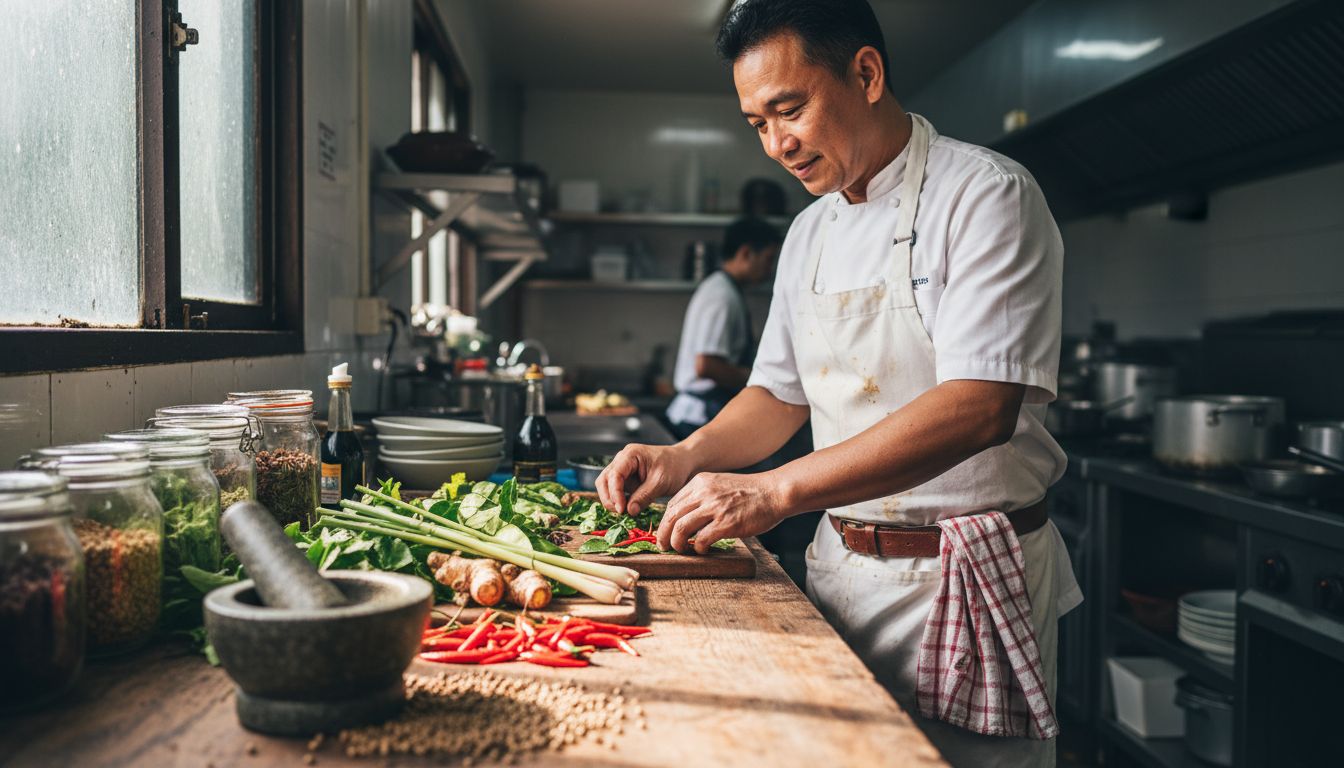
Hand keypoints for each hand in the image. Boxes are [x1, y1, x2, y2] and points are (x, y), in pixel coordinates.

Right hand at [596, 443, 696, 515]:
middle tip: (620, 512)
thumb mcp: (661, 482)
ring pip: (606, 486)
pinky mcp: (626, 479)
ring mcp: (623, 469)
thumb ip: (644, 496)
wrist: (683, 463)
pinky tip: (627, 508)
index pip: (614, 474)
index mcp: (630, 454)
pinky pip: (616, 491)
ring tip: (624, 512)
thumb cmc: (674, 467)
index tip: (621, 509)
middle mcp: (622, 460)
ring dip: (611, 500)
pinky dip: (618, 500)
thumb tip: (629, 511)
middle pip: (604, 480)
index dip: (615, 493)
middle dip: (609, 498)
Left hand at [657, 472, 788, 553]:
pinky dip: (698, 548)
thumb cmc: (751, 492)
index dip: (665, 522)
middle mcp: (704, 493)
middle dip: (663, 535)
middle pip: (671, 516)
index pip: (672, 504)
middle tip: (664, 546)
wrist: (775, 491)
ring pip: (681, 528)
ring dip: (677, 543)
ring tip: (681, 550)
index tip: (665, 533)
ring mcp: (715, 508)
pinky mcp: (727, 523)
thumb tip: (688, 515)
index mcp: (701, 482)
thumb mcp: (721, 484)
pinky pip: (702, 539)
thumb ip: (704, 495)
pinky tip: (703, 551)